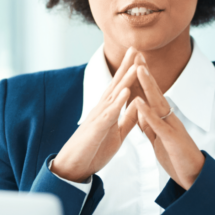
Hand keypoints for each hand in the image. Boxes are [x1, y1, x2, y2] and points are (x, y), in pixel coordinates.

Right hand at [51, 47, 141, 182]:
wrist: (75, 167)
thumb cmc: (94, 149)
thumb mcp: (117, 132)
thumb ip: (128, 118)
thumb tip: (138, 103)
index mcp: (108, 110)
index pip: (121, 87)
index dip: (130, 71)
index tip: (139, 56)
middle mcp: (102, 109)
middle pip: (116, 83)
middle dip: (126, 66)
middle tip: (136, 47)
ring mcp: (98, 117)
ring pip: (114, 95)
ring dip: (125, 79)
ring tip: (135, 64)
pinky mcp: (96, 129)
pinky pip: (109, 113)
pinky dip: (118, 102)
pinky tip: (126, 91)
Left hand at [130, 65, 205, 189]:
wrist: (194, 177)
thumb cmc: (176, 158)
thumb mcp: (158, 140)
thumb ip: (149, 126)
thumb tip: (138, 113)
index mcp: (164, 119)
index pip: (151, 95)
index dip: (142, 80)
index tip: (134, 62)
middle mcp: (169, 118)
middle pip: (155, 92)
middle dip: (145, 74)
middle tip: (136, 55)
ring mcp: (171, 127)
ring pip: (158, 102)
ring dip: (147, 86)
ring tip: (138, 69)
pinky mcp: (172, 139)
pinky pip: (157, 124)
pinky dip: (147, 113)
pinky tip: (138, 102)